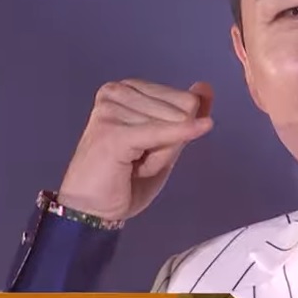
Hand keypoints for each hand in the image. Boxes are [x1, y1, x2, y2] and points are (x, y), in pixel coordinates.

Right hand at [56, 79, 213, 219]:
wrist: (92, 210)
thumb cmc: (125, 179)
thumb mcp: (166, 144)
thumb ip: (186, 115)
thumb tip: (205, 87)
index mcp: (128, 89)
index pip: (184, 99)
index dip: (178, 131)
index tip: (148, 148)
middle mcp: (117, 91)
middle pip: (183, 109)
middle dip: (171, 143)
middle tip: (139, 160)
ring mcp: (112, 109)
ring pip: (176, 124)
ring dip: (161, 156)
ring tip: (131, 164)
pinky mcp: (113, 132)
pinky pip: (163, 133)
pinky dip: (181, 135)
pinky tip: (204, 128)